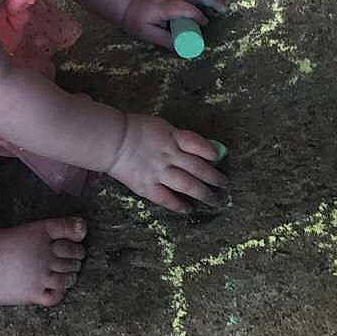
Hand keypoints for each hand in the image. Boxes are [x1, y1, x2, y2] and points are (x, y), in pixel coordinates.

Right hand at [107, 113, 227, 212]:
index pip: (199, 145)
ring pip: (188, 185)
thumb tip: (200, 149)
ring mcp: (159, 172)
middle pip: (198, 168)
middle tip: (225, 186)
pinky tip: (188, 209)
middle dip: (215, 178)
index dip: (211, 152)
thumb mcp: (161, 126)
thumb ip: (179, 137)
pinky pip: (167, 199)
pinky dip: (179, 205)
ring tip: (215, 200)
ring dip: (204, 194)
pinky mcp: (147, 186)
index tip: (219, 159)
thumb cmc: (134, 129)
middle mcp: (169, 155)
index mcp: (172, 137)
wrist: (111, 140)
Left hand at [120, 0, 226, 50]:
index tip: (205, 25)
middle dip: (211, 0)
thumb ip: (166, 41)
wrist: (125, 3)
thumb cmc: (135, 20)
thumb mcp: (148, 34)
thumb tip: (185, 49)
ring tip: (220, 4)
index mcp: (164, 7)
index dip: (198, 16)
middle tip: (224, 10)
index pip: (185, 8)